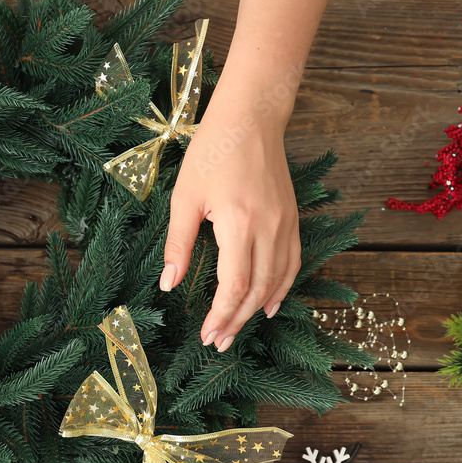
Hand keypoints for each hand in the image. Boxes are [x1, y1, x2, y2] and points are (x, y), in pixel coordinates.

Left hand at [160, 100, 299, 351]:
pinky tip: (269, 305)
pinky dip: (282, 287)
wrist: (251, 119)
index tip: (207, 335)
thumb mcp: (184, 198)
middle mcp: (268, 228)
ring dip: (256, 310)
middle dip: (236, 321)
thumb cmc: (212, 153)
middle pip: (257, 291)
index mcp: (239, 224)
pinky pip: (292, 262)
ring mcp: (285, 224)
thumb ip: (178, 243)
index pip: (234, 285)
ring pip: (277, 280)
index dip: (221, 315)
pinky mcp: (292, 218)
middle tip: (218, 343)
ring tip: (237, 330)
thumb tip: (169, 285)